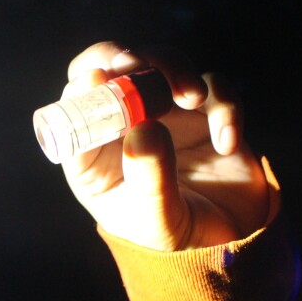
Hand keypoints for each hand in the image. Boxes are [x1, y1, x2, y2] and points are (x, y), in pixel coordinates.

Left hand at [60, 42, 270, 250]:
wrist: (225, 242)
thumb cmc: (172, 234)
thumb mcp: (156, 219)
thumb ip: (148, 178)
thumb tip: (143, 128)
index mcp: (94, 151)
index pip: (75, 104)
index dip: (84, 84)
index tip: (101, 79)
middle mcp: (124, 123)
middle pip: (113, 67)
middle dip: (125, 58)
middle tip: (140, 66)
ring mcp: (165, 112)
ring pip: (161, 62)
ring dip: (174, 68)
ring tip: (192, 98)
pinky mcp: (206, 111)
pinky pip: (215, 86)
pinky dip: (224, 104)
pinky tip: (225, 143)